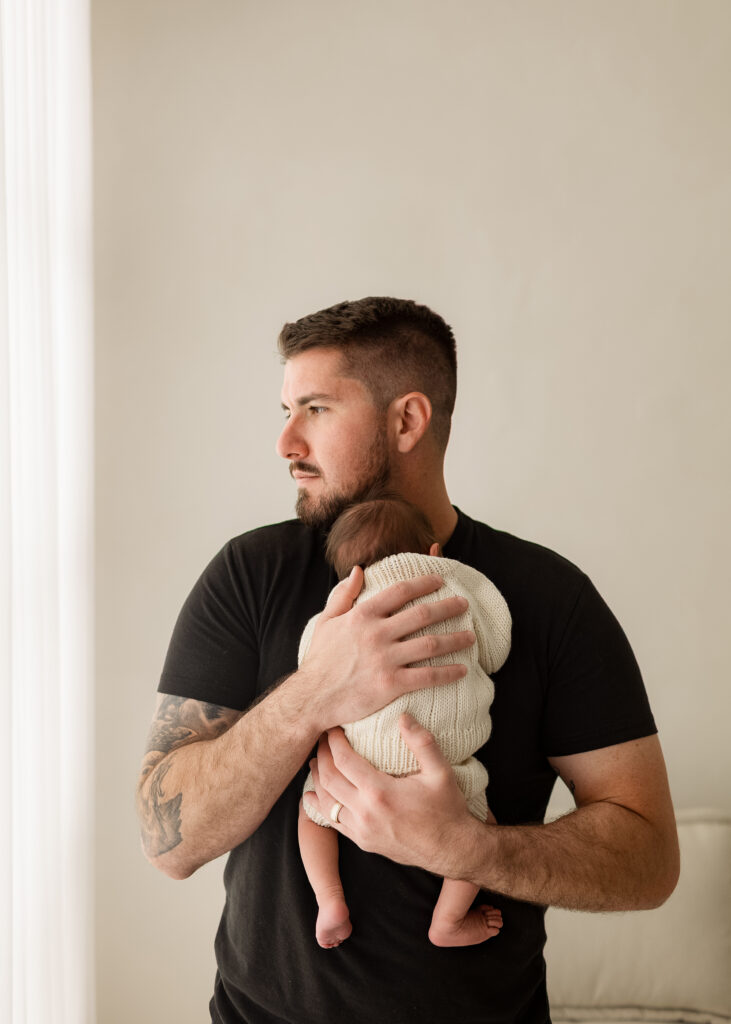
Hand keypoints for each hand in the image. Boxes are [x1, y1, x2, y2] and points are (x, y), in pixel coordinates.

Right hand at [299, 568, 476, 729]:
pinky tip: (462, 670)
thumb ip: (343, 594)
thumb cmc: (319, 660)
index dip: (424, 583)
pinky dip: (448, 672)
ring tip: (470, 636)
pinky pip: (427, 676)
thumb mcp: (326, 621)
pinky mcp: (391, 684)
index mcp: (362, 615)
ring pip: (430, 644)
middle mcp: (377, 633)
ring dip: (455, 639)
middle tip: (464, 604)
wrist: (312, 698)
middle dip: (448, 607)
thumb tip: (358, 570)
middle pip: (423, 614)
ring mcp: (385, 659)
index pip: (401, 591)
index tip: (440, 580)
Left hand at [304, 714, 478, 877]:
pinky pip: (333, 822)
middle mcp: (365, 813)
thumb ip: (422, 742)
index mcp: (379, 792)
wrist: (452, 850)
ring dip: (317, 779)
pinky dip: (319, 805)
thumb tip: (403, 717)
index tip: (334, 728)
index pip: (343, 760)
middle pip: (328, 778)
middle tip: (322, 739)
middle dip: (321, 755)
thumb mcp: (441, 772)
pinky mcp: (363, 841)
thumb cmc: (447, 809)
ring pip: (326, 801)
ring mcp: (361, 830)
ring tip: (316, 761)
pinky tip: (315, 794)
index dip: (334, 741)